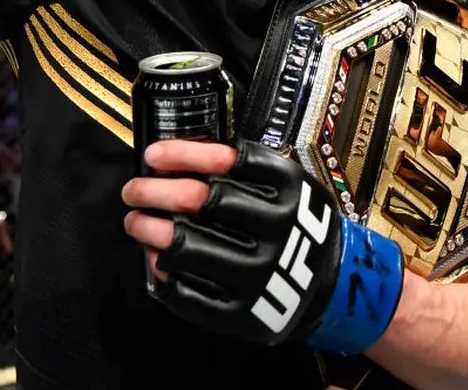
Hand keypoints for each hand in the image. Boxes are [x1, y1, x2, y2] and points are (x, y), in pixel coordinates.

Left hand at [122, 138, 404, 354]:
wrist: (334, 285)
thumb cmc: (296, 223)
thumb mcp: (288, 183)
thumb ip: (243, 167)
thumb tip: (176, 157)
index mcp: (290, 190)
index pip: (228, 161)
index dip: (184, 155)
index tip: (153, 154)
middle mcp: (278, 230)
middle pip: (201, 201)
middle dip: (155, 191)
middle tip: (133, 189)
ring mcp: (262, 274)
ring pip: (188, 246)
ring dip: (149, 230)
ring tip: (136, 222)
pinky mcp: (245, 313)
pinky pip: (189, 293)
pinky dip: (164, 272)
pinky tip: (155, 258)